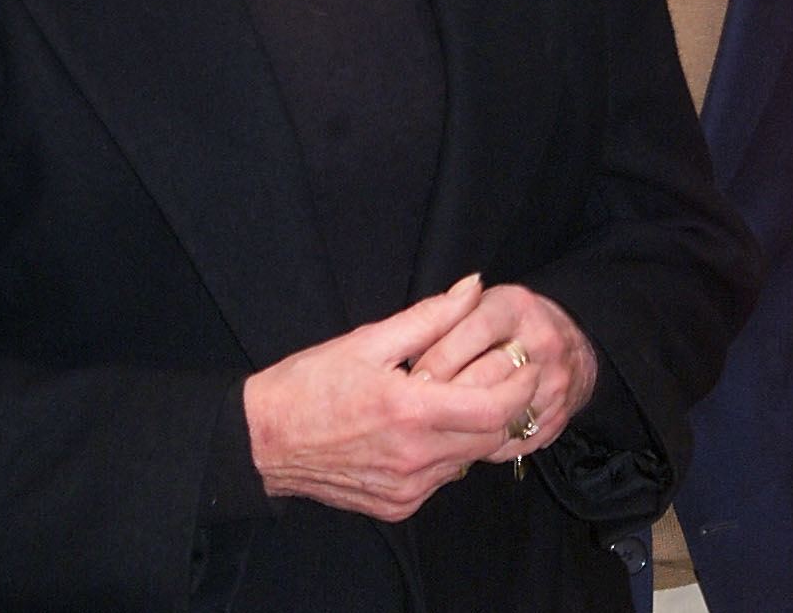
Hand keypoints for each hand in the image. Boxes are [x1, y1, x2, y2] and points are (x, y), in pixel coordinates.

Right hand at [242, 275, 539, 521]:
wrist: (266, 440)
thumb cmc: (311, 382)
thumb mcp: (368, 339)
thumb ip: (429, 316)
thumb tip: (472, 287)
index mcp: (410, 412)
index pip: (494, 408)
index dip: (520, 386)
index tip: (526, 363)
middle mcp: (415, 459)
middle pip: (492, 437)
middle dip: (507, 404)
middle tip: (506, 373)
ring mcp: (408, 489)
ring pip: (470, 459)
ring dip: (478, 428)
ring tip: (467, 393)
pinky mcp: (399, 506)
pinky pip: (444, 478)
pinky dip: (450, 450)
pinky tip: (433, 423)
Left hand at [410, 282, 598, 465]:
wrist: (570, 347)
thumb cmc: (512, 323)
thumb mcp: (480, 303)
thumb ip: (448, 313)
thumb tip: (411, 340)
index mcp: (514, 307)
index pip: (469, 333)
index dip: (435, 358)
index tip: (410, 377)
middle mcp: (541, 341)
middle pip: (484, 376)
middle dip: (442, 394)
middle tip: (414, 406)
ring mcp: (554, 381)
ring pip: (498, 414)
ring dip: (461, 425)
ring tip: (433, 425)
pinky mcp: (557, 417)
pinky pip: (512, 440)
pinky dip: (482, 444)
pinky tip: (461, 439)